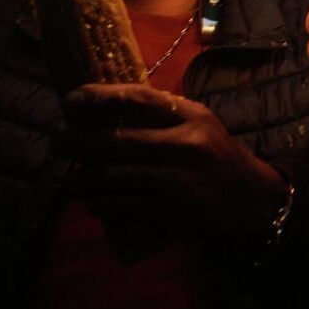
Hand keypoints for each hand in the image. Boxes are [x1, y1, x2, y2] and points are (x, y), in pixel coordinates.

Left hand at [64, 84, 288, 239]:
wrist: (252, 201)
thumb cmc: (216, 157)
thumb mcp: (199, 125)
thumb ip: (162, 115)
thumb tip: (106, 108)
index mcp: (191, 116)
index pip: (139, 97)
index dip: (101, 96)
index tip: (71, 99)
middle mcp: (185, 145)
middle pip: (117, 139)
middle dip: (78, 141)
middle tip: (56, 143)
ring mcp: (178, 180)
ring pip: (114, 177)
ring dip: (83, 179)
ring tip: (69, 179)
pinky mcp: (172, 212)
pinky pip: (123, 206)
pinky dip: (101, 204)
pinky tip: (92, 202)